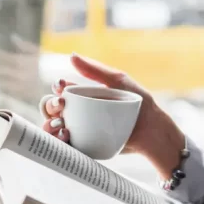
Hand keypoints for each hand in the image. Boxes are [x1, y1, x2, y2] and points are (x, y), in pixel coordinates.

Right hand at [41, 54, 186, 177]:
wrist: (153, 130)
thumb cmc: (137, 102)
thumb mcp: (118, 82)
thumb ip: (95, 70)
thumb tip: (72, 55)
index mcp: (82, 96)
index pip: (59, 93)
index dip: (56, 91)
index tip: (62, 90)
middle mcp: (77, 113)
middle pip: (52, 110)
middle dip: (50, 108)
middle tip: (62, 108)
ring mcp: (80, 131)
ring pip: (54, 130)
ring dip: (50, 128)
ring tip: (61, 128)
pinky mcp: (84, 148)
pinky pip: (66, 148)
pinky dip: (60, 145)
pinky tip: (65, 140)